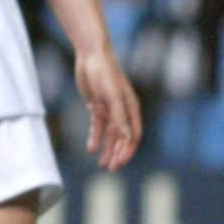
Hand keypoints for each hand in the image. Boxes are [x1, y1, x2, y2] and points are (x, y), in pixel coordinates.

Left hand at [76, 46, 141, 169]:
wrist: (90, 55)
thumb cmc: (104, 73)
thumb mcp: (112, 96)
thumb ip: (119, 117)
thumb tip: (127, 138)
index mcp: (131, 108)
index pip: (133, 135)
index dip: (127, 150)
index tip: (119, 163)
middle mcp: (122, 110)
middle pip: (122, 137)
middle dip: (117, 153)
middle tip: (110, 168)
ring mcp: (110, 108)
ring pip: (110, 134)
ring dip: (107, 149)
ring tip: (102, 163)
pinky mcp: (97, 105)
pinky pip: (97, 126)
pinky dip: (95, 137)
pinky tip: (91, 148)